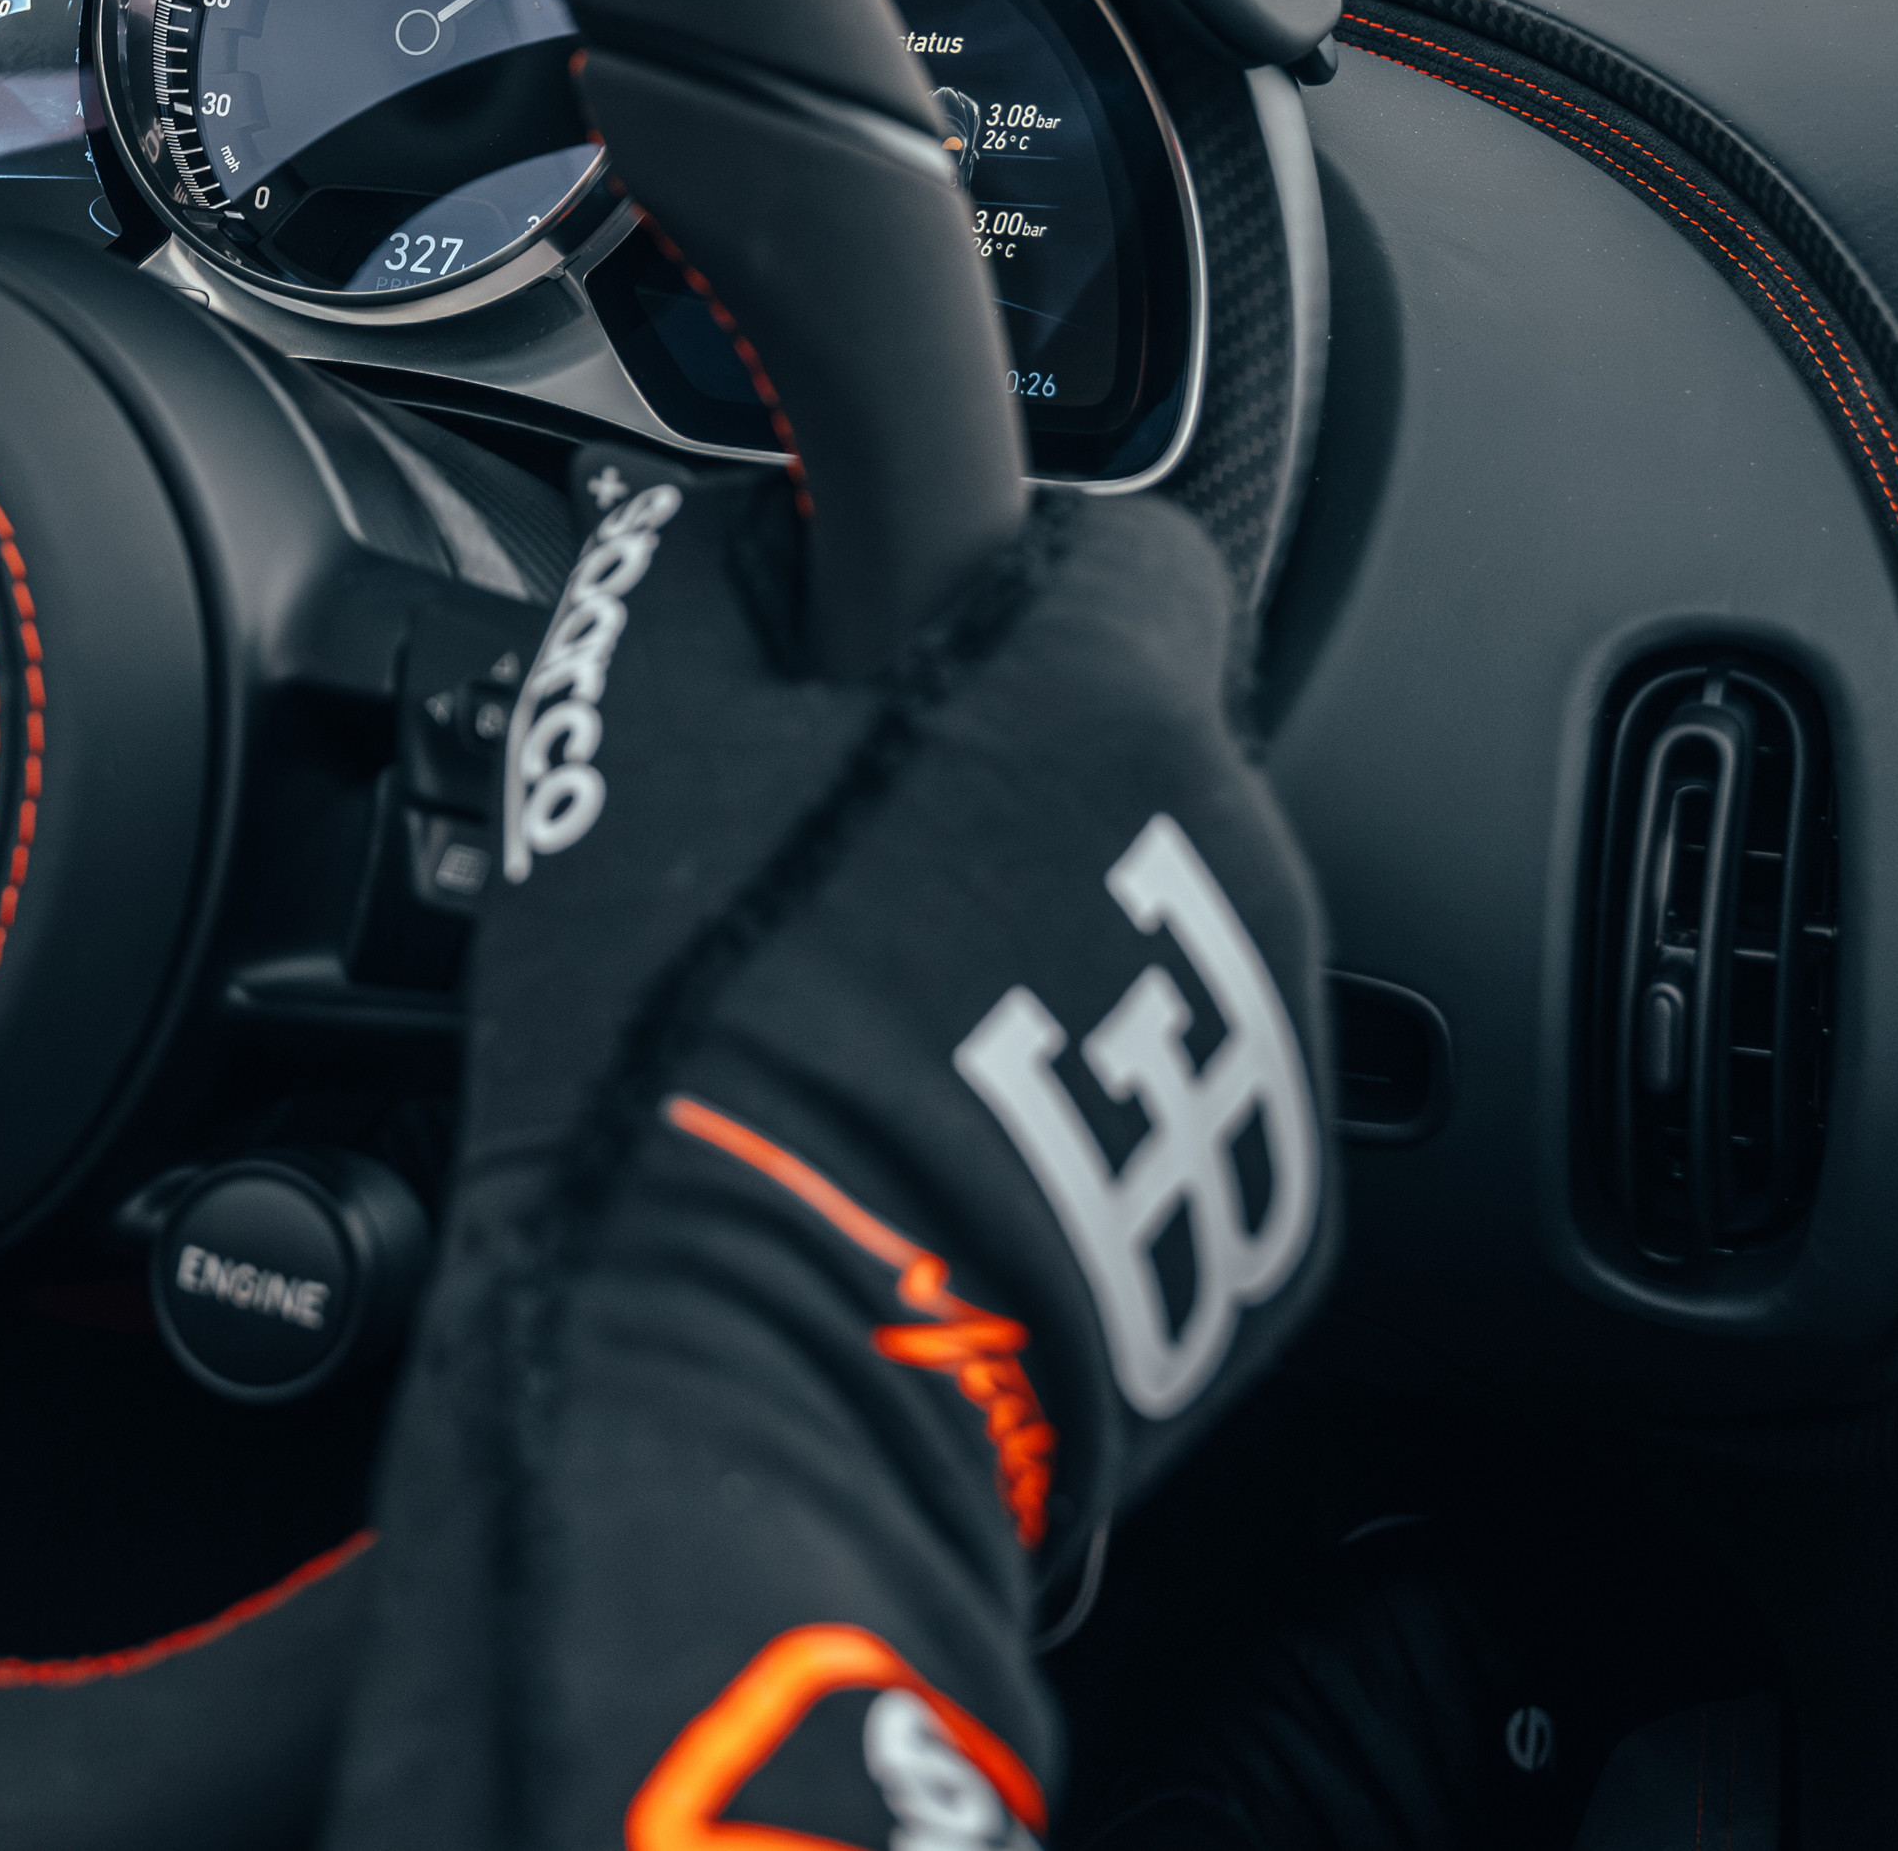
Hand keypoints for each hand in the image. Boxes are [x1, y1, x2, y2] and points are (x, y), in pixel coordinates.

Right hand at [328, 466, 1332, 1850]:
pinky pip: (1185, 1109)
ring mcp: (1274, 1052)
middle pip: (1145, 752)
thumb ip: (697, 577)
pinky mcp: (1270, 1226)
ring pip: (1166, 933)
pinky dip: (1085, 1119)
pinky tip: (937, 1158)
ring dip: (1052, 952)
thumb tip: (727, 528)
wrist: (757, 1368)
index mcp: (1104, 700)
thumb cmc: (691, 1046)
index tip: (892, 662)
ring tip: (873, 1040)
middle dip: (1014, 788)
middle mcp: (1238, 854)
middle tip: (840, 873)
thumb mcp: (623, 738)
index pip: (1127, 546)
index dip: (998, 589)